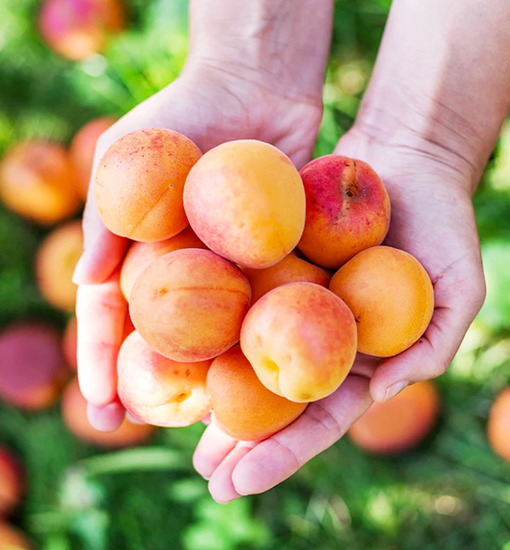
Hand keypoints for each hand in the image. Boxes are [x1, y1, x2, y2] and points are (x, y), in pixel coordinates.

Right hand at [74, 60, 323, 428]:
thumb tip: (83, 281)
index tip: (103, 410)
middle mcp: (190, 273)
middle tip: (158, 433)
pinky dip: (267, 341)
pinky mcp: (281, 262)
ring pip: (224, 337)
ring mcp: (236, 271)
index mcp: (145, 258)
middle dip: (161, 390)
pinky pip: (273, 308)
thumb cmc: (183, 114)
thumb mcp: (129, 159)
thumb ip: (107, 219)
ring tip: (214, 426)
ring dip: (217, 379)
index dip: (106, 365)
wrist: (255, 85)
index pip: (118, 322)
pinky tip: (269, 377)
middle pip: (172, 343)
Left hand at [194, 118, 485, 502]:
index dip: (284, 454)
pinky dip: (211, 331)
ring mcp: (294, 305)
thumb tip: (383, 394)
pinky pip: (238, 302)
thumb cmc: (443, 223)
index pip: (322, 418)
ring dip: (217, 397)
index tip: (242, 483)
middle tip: (204, 476)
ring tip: (183, 435)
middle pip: (276, 402)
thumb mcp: (461, 286)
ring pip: (248, 358)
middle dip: (242, 443)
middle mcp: (323, 339)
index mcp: (363, 358)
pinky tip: (181, 354)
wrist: (407, 158)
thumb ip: (434, 344)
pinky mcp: (273, 267)